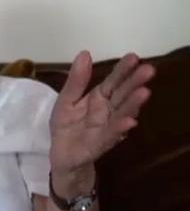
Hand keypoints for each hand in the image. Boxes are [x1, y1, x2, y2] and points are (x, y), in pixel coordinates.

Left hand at [49, 51, 154, 180]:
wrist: (62, 156)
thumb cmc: (66, 126)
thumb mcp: (66, 100)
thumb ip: (76, 80)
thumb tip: (85, 53)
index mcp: (99, 98)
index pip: (113, 81)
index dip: (122, 70)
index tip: (134, 56)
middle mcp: (108, 111)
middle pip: (122, 95)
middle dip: (135, 83)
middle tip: (149, 70)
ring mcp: (107, 127)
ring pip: (122, 113)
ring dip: (133, 104)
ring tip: (144, 92)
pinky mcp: (100, 143)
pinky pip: (111, 135)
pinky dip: (120, 128)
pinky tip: (130, 121)